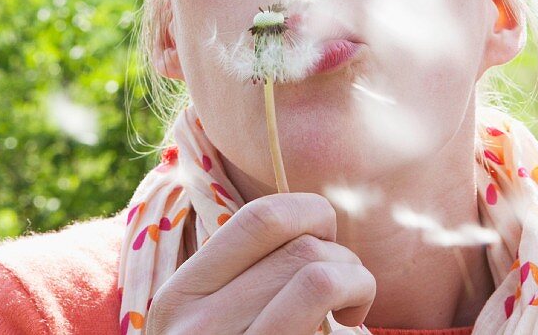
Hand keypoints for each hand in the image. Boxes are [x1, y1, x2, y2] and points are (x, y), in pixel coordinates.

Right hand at [144, 192, 375, 333]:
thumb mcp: (211, 330)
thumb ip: (241, 284)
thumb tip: (312, 226)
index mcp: (180, 297)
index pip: (258, 218)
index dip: (311, 214)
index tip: (325, 243)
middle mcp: (194, 322)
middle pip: (298, 244)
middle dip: (343, 257)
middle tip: (347, 291)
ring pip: (317, 267)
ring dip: (356, 280)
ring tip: (350, 308)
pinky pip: (319, 296)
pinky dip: (355, 298)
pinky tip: (348, 323)